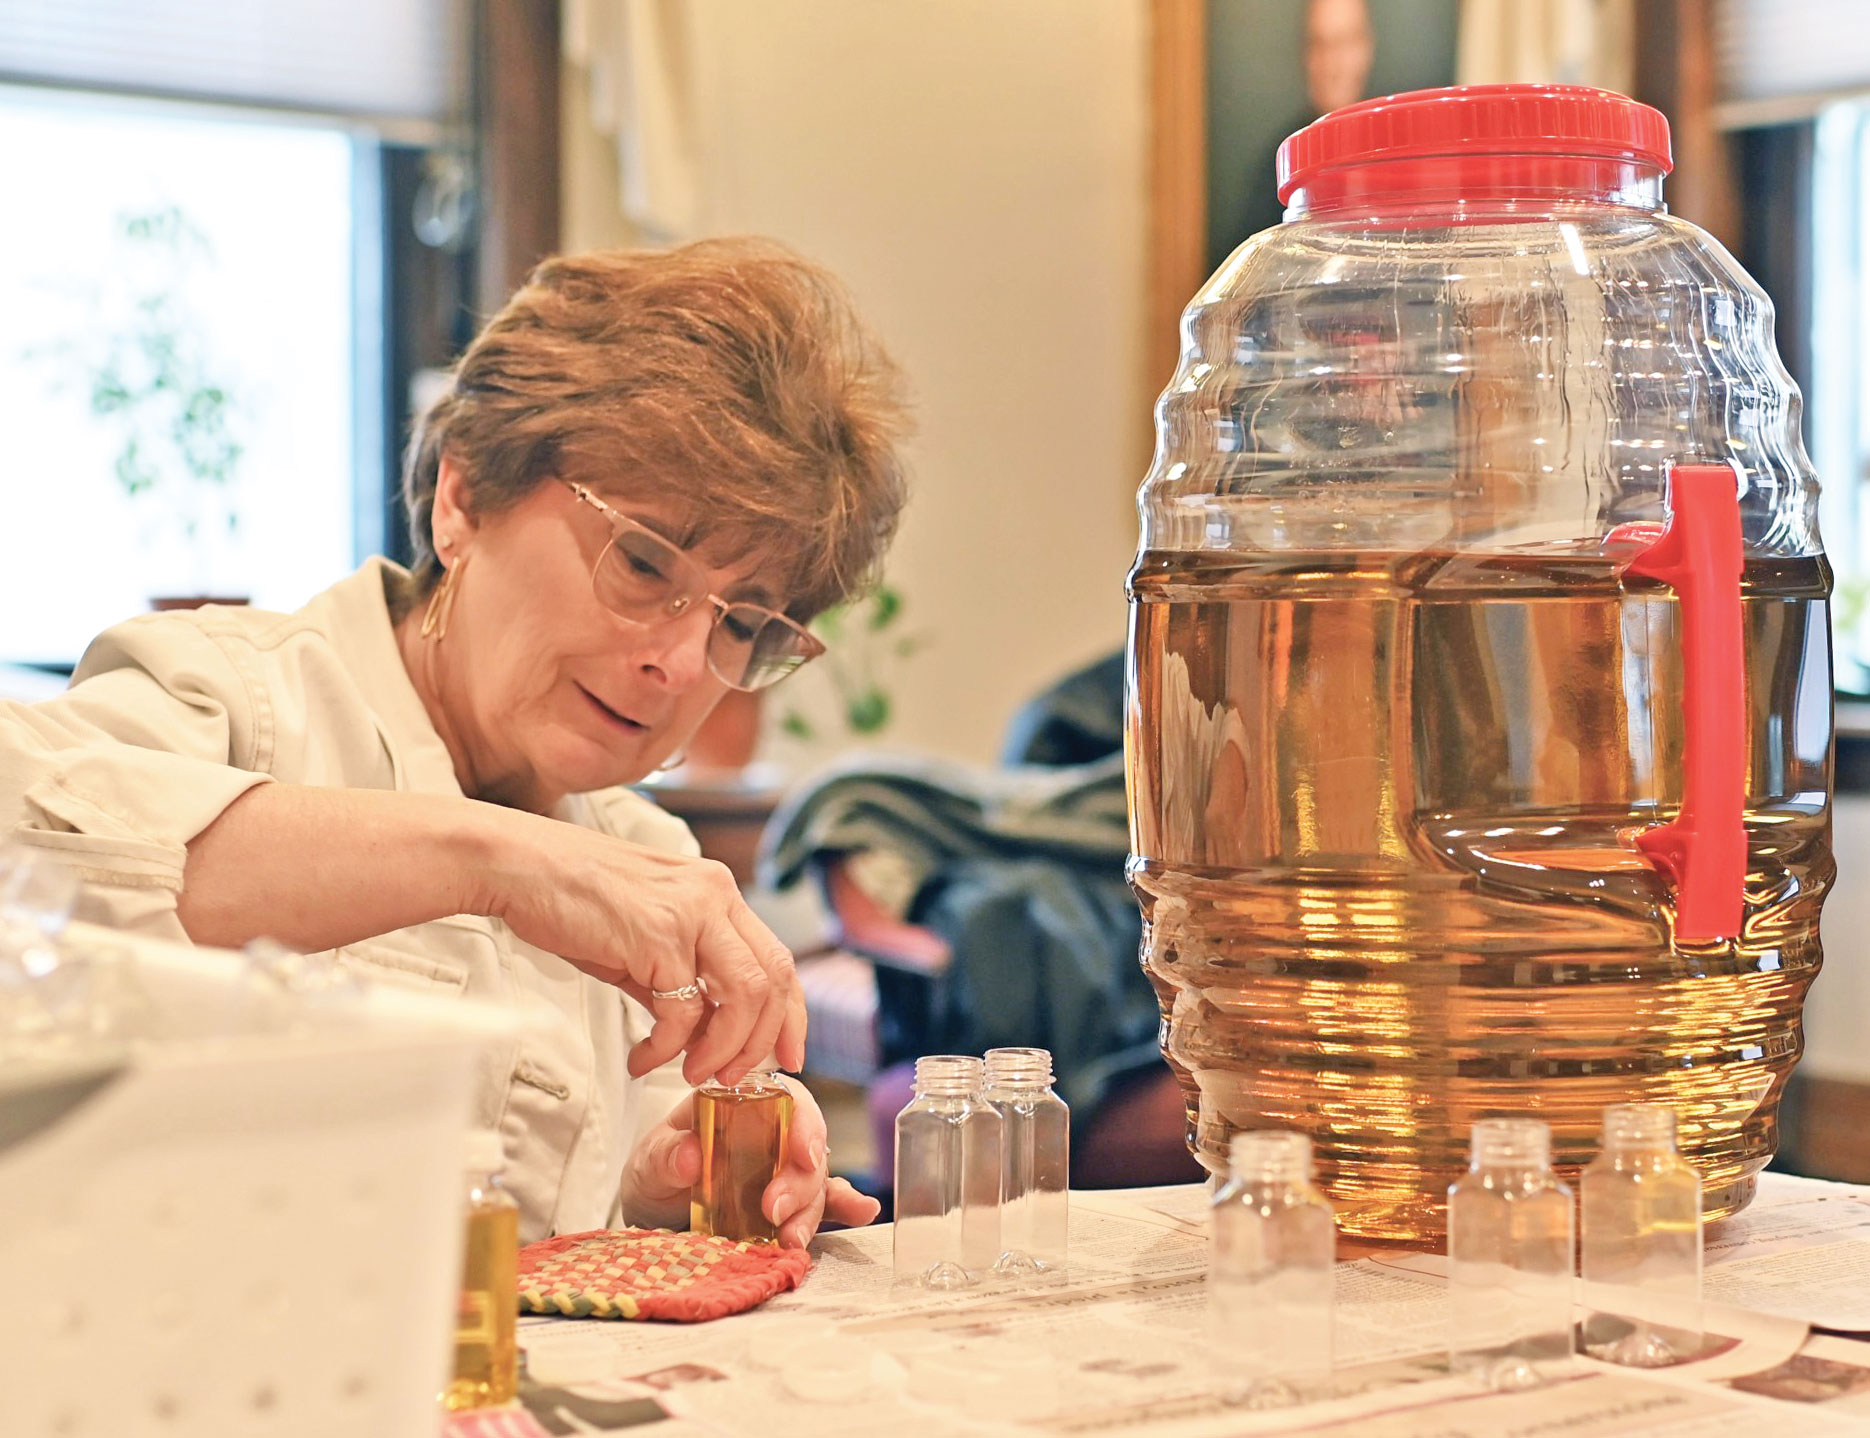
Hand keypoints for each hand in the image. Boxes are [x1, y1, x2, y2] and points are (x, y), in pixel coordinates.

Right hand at [472, 806, 804, 1084]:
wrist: (519, 866)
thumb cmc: (572, 898)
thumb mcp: (643, 936)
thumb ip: (679, 980)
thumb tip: (701, 1034)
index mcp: (717, 891)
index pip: (779, 959)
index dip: (792, 1014)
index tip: (789, 1055)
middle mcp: (715, 895)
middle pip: (773, 979)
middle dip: (764, 1040)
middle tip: (735, 1078)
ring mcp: (691, 911)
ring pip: (744, 996)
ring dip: (723, 1048)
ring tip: (692, 1072)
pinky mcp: (658, 935)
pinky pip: (683, 1010)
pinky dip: (667, 1046)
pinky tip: (643, 1057)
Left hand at [625, 1082, 881, 1247]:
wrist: (654, 1204)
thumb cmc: (658, 1164)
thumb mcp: (650, 1157)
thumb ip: (666, 1154)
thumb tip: (690, 1155)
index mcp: (745, 1103)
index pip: (789, 1099)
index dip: (804, 1123)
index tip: (803, 1155)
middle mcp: (776, 1131)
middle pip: (807, 1147)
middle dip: (799, 1182)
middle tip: (774, 1210)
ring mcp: (786, 1168)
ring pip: (816, 1182)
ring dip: (810, 1211)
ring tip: (793, 1240)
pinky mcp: (790, 1202)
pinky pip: (824, 1202)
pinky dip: (844, 1208)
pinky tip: (863, 1212)